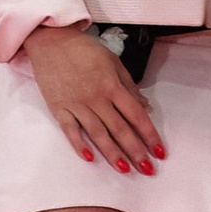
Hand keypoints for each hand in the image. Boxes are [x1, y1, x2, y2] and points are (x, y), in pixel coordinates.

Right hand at [19, 24, 164, 174]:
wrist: (50, 41)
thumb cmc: (84, 50)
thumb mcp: (112, 62)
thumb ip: (129, 86)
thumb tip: (145, 107)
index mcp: (112, 85)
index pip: (136, 115)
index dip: (149, 134)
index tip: (159, 151)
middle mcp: (96, 97)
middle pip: (119, 129)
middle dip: (135, 151)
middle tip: (147, 170)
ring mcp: (76, 104)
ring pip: (97, 133)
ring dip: (112, 153)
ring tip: (124, 170)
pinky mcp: (58, 108)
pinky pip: (70, 130)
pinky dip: (79, 145)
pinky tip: (89, 158)